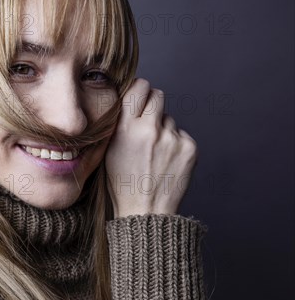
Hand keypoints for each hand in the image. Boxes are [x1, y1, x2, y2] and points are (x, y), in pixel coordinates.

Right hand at [104, 78, 197, 218]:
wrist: (146, 212)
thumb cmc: (123, 182)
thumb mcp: (109, 150)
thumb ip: (120, 123)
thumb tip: (131, 98)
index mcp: (126, 130)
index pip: (139, 87)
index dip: (139, 90)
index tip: (138, 96)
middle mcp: (150, 130)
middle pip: (158, 95)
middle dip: (153, 103)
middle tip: (147, 120)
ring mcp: (172, 139)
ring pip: (169, 118)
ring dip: (163, 129)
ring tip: (154, 152)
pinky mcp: (189, 147)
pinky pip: (180, 134)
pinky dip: (174, 143)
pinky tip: (165, 160)